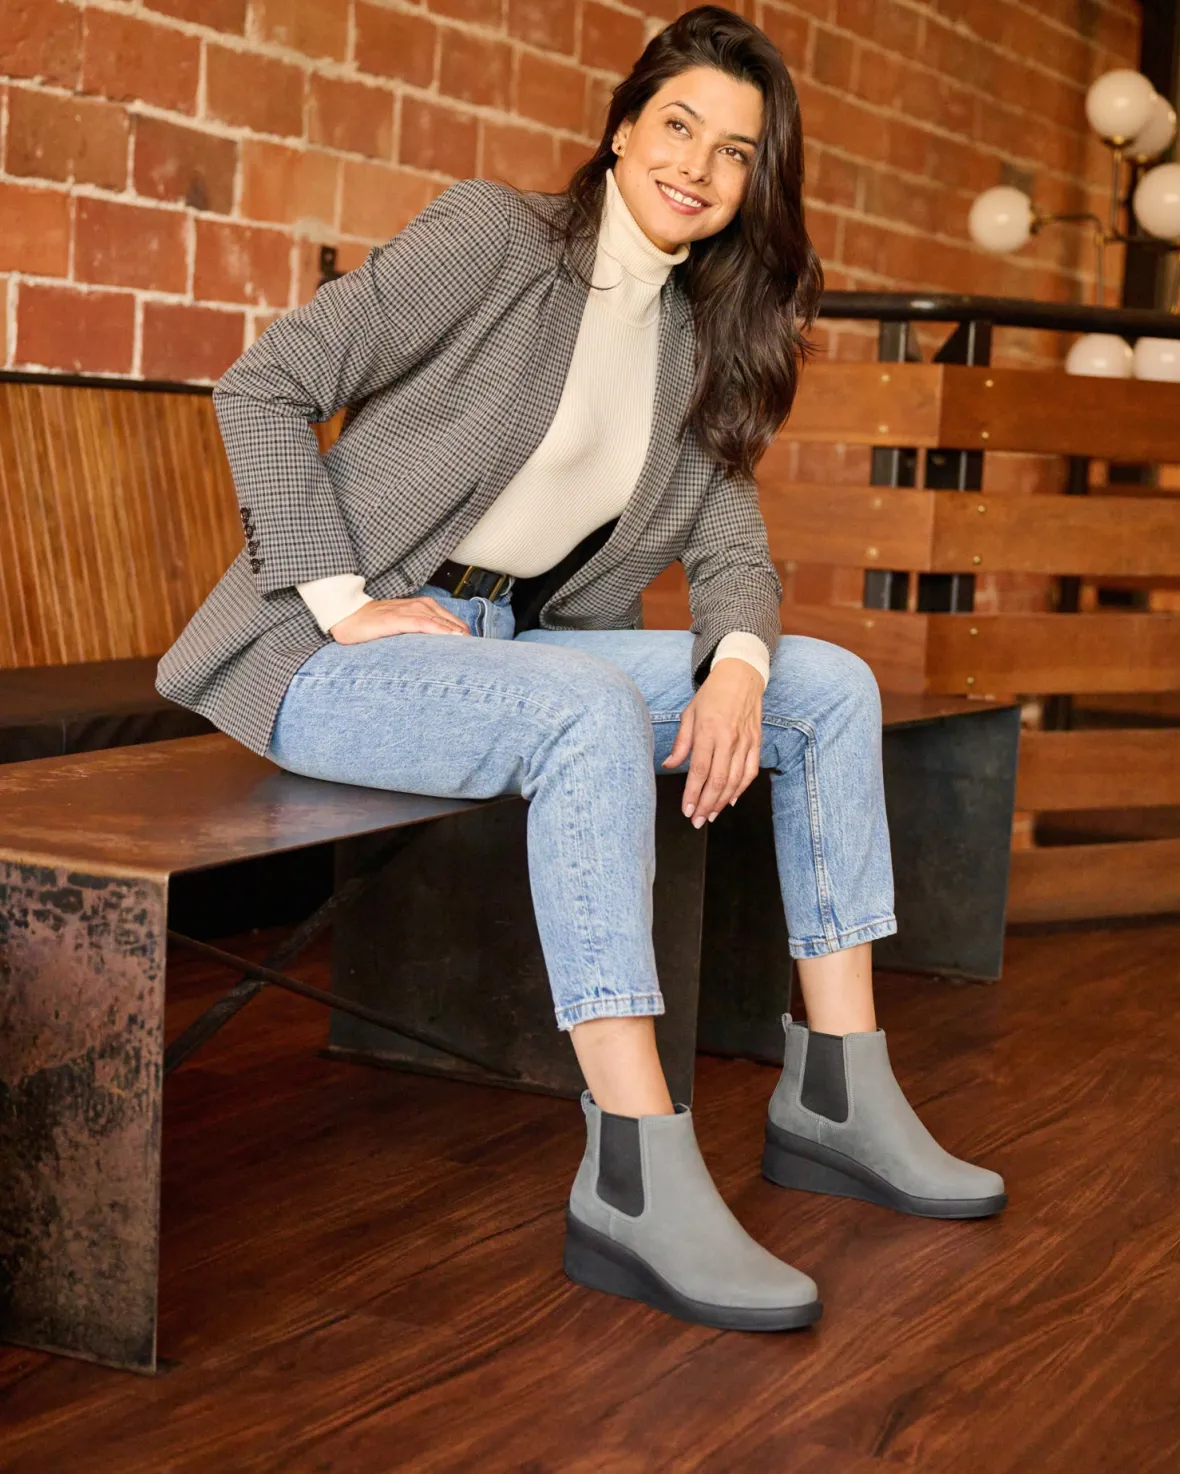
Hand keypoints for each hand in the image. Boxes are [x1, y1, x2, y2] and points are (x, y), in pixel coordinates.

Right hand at [330, 595, 472, 643]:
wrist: (347, 616)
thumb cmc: (374, 624)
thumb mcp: (402, 628)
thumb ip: (420, 634)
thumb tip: (438, 653)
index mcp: (423, 607)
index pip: (453, 623)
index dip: (466, 638)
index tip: (479, 654)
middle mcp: (420, 606)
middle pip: (452, 623)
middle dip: (467, 639)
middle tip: (480, 657)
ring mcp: (408, 611)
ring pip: (441, 622)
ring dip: (458, 635)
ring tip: (472, 650)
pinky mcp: (397, 619)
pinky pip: (423, 624)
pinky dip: (439, 631)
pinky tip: (450, 639)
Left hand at [661, 658, 762, 825]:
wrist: (741, 676)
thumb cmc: (712, 694)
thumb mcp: (689, 714)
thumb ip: (681, 743)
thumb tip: (668, 764)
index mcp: (707, 731)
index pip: (699, 770)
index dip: (692, 794)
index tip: (686, 810)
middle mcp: (727, 738)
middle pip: (717, 781)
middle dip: (706, 805)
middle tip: (697, 821)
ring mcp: (744, 742)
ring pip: (734, 781)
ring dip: (721, 802)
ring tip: (710, 815)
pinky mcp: (756, 743)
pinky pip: (750, 772)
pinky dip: (741, 789)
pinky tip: (730, 800)